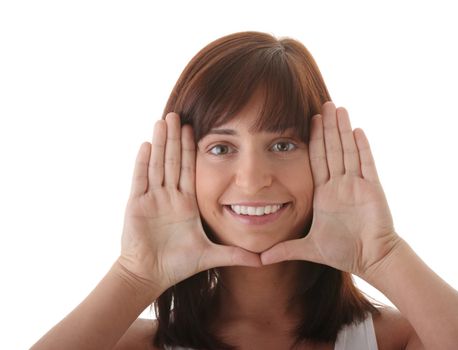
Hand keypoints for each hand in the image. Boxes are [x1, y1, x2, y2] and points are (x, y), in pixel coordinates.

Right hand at [118, 113, 260, 292]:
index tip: (195, 128)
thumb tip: (262, 260)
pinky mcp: (137, 205)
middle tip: (177, 114)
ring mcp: (153, 199)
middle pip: (173, 161)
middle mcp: (170, 197)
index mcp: (187, 203)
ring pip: (158, 165)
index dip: (192, 149)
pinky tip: (147, 144)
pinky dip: (143, 162)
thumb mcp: (211, 255)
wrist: (150, 276)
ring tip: (163, 121)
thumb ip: (235, 255)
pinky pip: (141, 179)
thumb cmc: (178, 265)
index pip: (190, 169)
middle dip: (176, 138)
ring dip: (161, 143)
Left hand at [261, 102, 400, 277]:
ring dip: (343, 130)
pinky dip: (362, 147)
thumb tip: (260, 259)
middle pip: (332, 149)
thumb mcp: (308, 248)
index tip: (309, 119)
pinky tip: (357, 130)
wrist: (371, 259)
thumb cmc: (344, 252)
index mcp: (324, 193)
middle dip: (328, 127)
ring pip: (348, 151)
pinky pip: (366, 164)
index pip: (317, 160)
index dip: (313, 140)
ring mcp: (356, 185)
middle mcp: (340, 185)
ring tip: (338, 108)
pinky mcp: (372, 189)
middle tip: (325, 103)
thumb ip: (285, 250)